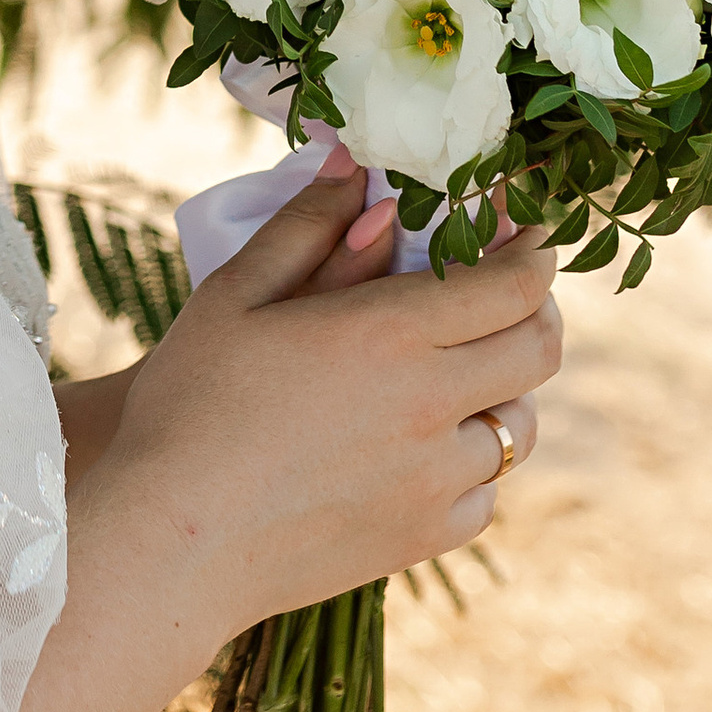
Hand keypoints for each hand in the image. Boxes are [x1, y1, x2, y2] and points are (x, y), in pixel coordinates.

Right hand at [97, 146, 561, 644]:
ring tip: (457, 374)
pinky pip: (485, 493)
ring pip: (519, 426)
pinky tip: (423, 449)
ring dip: (501, 389)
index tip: (525, 234)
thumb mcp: (234, 295)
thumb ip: (307, 226)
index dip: (533, 251)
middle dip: (536, 309)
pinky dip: (471, 463)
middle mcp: (434, 406)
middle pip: (539, 349)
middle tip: (505, 292)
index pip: (513, 283)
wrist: (172, 544)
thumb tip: (358, 168)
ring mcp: (438, 480)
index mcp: (391, 333)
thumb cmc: (190, 405)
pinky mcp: (424, 538)